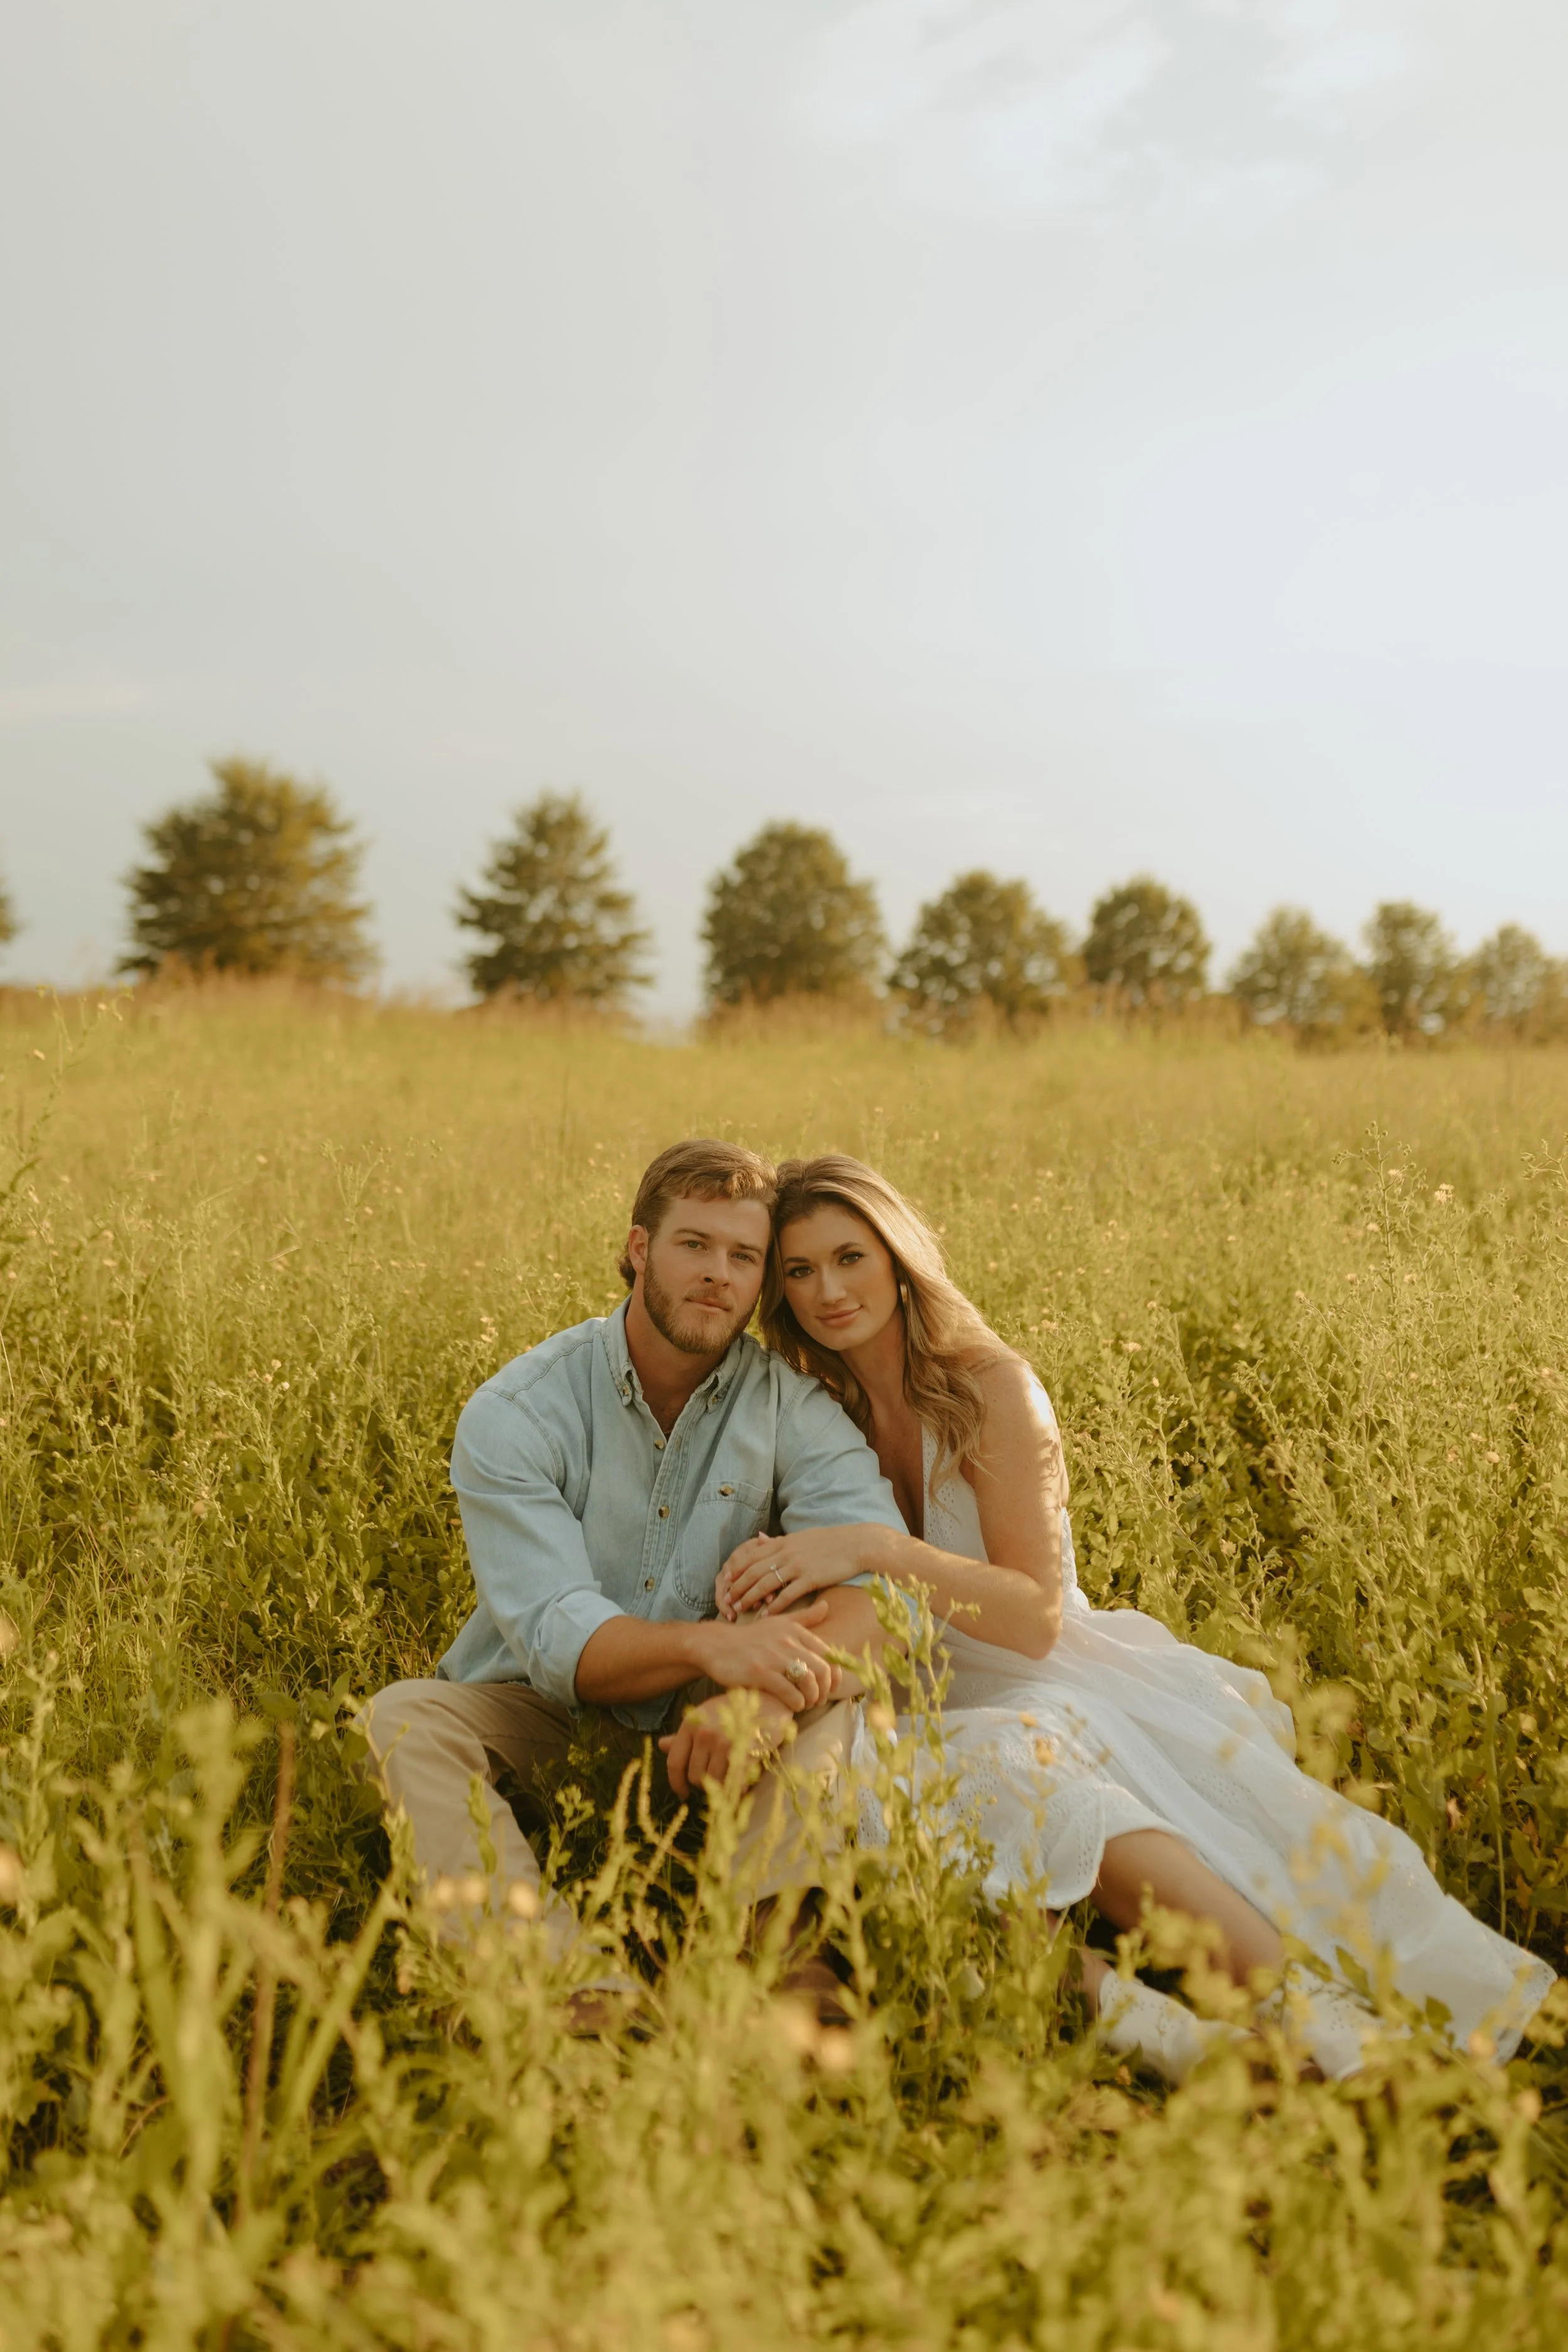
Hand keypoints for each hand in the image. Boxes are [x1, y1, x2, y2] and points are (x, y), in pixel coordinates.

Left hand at [659, 1690, 793, 1799]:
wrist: (771, 1699)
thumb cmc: (736, 1709)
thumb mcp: (706, 1716)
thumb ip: (686, 1735)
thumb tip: (662, 1745)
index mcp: (691, 1724)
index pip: (675, 1763)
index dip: (676, 1783)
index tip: (683, 1793)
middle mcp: (705, 1733)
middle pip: (695, 1776)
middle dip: (704, 1783)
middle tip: (716, 1780)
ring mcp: (725, 1743)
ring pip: (714, 1782)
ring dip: (722, 1786)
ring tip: (731, 1778)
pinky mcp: (745, 1752)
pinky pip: (735, 1782)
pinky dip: (737, 1787)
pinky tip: (742, 1783)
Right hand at [689, 1601, 841, 1711]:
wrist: (715, 1645)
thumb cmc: (750, 1637)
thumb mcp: (779, 1622)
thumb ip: (804, 1617)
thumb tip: (827, 1606)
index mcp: (795, 1631)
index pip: (828, 1655)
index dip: (834, 1675)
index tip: (829, 1687)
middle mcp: (788, 1642)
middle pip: (823, 1670)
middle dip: (825, 1690)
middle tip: (817, 1699)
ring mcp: (774, 1657)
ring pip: (809, 1682)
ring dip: (812, 1699)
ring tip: (805, 1704)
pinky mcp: (761, 1673)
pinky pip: (790, 1693)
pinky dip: (796, 1703)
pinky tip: (792, 1706)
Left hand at [717, 1524, 897, 1620]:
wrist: (856, 1544)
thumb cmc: (829, 1541)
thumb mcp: (800, 1537)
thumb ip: (778, 1541)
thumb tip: (758, 1539)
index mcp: (783, 1542)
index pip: (751, 1555)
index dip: (737, 1569)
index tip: (726, 1580)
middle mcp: (787, 1552)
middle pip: (753, 1570)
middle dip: (738, 1585)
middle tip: (726, 1599)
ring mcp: (798, 1565)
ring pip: (766, 1583)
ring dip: (750, 1597)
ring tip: (740, 1608)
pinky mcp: (811, 1578)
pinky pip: (787, 1595)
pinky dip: (774, 1606)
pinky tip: (765, 1615)